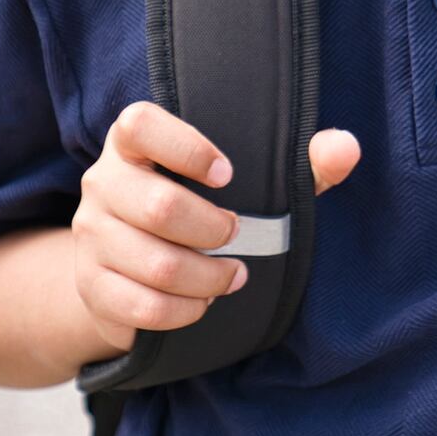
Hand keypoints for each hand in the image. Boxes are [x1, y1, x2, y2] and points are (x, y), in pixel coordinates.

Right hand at [73, 101, 360, 353]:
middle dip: (215, 230)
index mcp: (132, 143)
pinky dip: (185, 311)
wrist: (126, 267)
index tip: (227, 173)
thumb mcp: (246, 182)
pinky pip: (143, 306)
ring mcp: (91, 236)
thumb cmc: (198, 210)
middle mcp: (102, 183)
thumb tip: (345, 148)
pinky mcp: (92, 285)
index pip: (140, 125)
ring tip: (232, 275)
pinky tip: (203, 301)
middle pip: (158, 206)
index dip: (185, 146)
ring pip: (156, 265)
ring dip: (208, 277)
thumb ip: (299, 164)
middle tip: (238, 234)